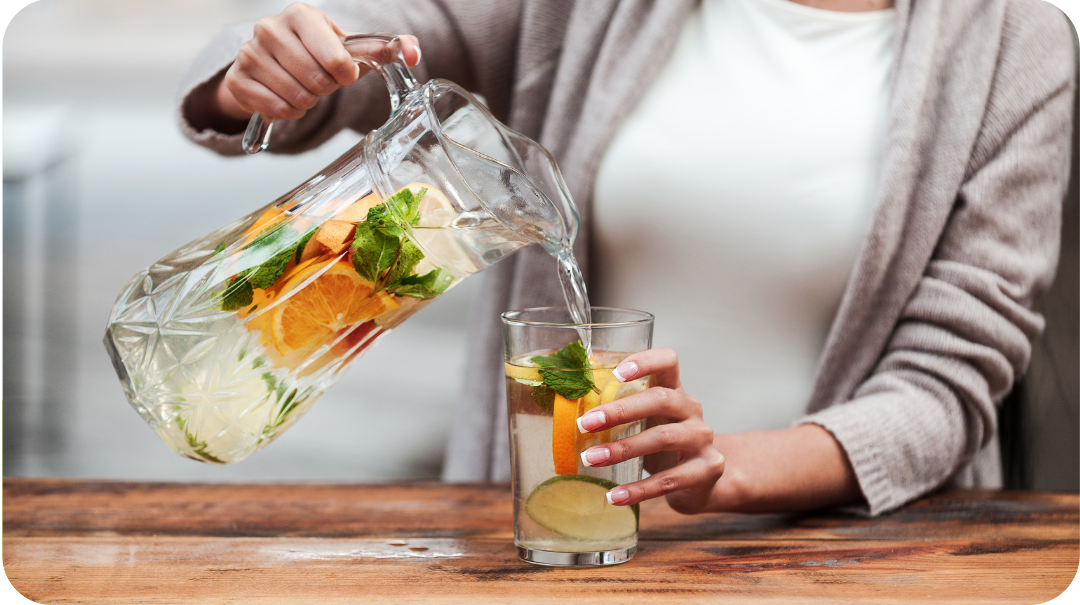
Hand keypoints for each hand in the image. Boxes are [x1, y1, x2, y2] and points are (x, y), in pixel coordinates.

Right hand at [214, 2, 420, 121]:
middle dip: (325, 90)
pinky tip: (287, 100)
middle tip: (320, 83)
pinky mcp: (238, 80)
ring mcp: (249, 53)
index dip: (345, 74)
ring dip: (308, 103)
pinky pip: (276, 110)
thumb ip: (383, 49)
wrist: (273, 64)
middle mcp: (270, 28)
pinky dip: (289, 113)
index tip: (343, 73)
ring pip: (297, 98)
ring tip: (304, 90)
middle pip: (317, 81)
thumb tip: (413, 51)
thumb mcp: (347, 48)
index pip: (336, 57)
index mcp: (301, 15)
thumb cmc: (316, 54)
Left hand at [577, 348, 724, 513]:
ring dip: (623, 449)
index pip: (668, 361)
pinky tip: (615, 496)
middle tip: (585, 423)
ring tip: (591, 459)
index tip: (616, 373)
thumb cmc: (665, 444)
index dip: (645, 362)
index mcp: (675, 391)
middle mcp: (692, 410)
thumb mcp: (649, 421)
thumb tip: (569, 410)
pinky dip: (639, 489)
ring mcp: (702, 439)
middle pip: (661, 399)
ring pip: (664, 438)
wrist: (704, 479)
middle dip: (621, 411)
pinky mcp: (707, 469)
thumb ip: (622, 411)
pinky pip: (670, 479)